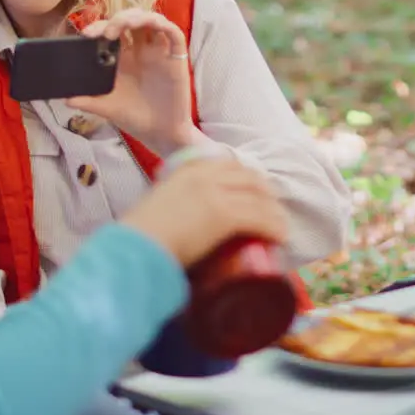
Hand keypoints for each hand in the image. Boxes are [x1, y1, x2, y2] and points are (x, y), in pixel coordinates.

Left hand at [65, 9, 199, 155]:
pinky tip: (152, 24)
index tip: (87, 34)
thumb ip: (89, 101)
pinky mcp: (177, 59)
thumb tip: (65, 99)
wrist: (160, 135)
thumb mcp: (108, 108)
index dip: (100, 26)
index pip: (112, 31)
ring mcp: (160, 53)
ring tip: (124, 25)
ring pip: (152, 21)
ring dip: (137, 16)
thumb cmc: (136, 119)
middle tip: (105, 32)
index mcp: (124, 58)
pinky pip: (174, 34)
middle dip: (117, 19)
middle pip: (132, 20)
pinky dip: (164, 24)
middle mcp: (142, 51)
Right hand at [119, 158, 288, 266]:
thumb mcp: (157, 207)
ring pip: (258, 198)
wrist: (133, 248)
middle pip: (249, 178)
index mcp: (187, 170)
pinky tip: (281, 238)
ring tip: (280, 228)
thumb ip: (171, 206)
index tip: (256, 193)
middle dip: (266, 194)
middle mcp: (204, 176)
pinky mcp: (225, 215)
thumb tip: (178, 224)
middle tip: (273, 211)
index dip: (248, 179)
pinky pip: (260, 218)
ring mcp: (216, 193)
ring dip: (274, 213)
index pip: (229, 165)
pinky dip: (274, 228)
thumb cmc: (139, 237)